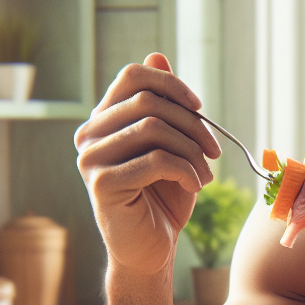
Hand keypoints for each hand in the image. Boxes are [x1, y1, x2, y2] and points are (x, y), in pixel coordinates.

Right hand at [75, 54, 221, 276]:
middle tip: (215, 151)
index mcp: (103, 120)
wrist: (151, 250)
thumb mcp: (171, 146)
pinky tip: (196, 186)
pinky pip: (156, 160)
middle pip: (148, 101)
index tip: (200, 108)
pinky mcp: (102, 184)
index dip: (171, 84)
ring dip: (193, 150)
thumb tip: (157, 55)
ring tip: (207, 174)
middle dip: (192, 123)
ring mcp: (90, 159)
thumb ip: (164, 106)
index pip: (133, 76)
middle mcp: (89, 135)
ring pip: (154, 128)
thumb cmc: (163, 198)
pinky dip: (186, 170)